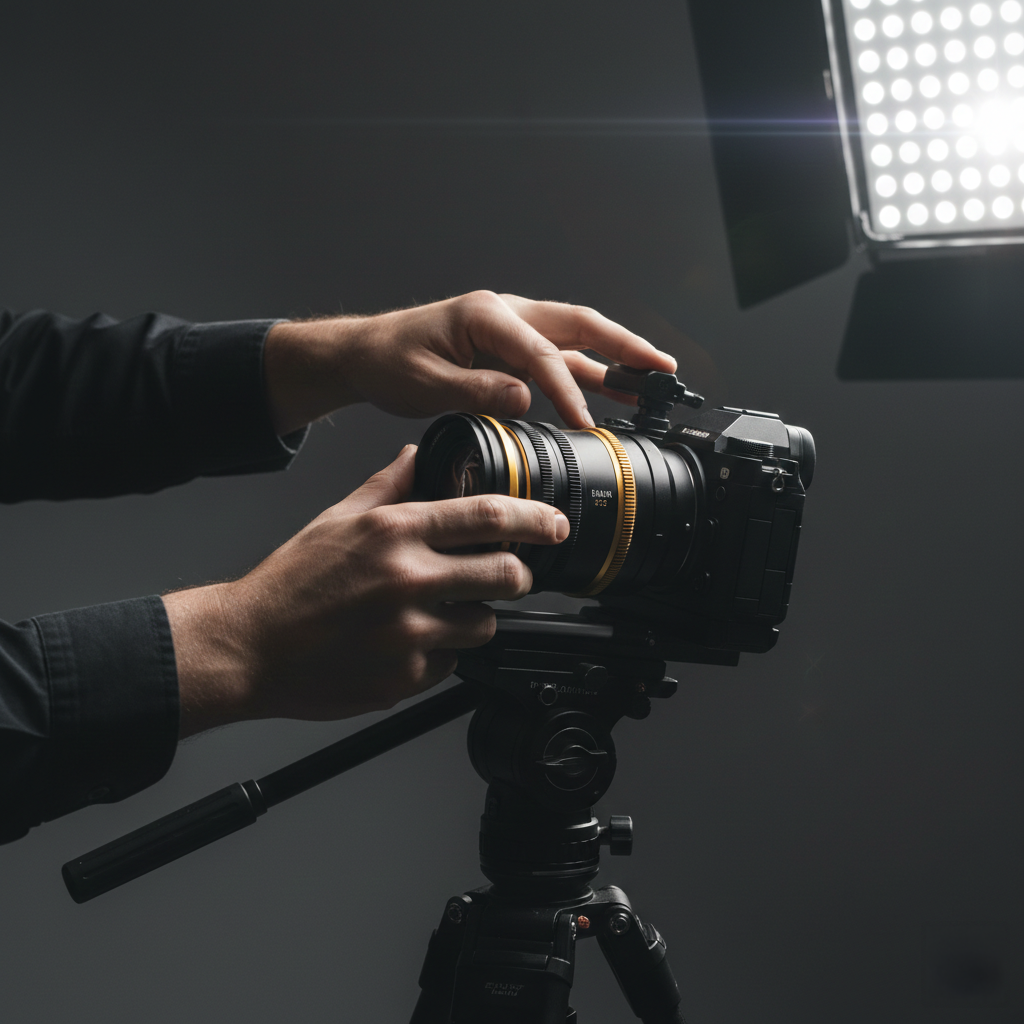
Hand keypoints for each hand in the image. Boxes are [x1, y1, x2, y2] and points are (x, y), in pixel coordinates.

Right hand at [164, 446, 568, 737]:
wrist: (248, 645)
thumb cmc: (290, 582)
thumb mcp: (336, 519)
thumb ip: (387, 486)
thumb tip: (417, 454)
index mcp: (394, 533)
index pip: (487, 516)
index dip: (534, 519)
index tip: (553, 524)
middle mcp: (407, 580)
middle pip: (506, 574)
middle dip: (518, 574)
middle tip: (509, 574)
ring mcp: (409, 633)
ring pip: (484, 624)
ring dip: (476, 616)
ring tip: (443, 611)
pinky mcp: (406, 677)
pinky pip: (450, 664)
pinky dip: (441, 653)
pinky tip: (409, 643)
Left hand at [264, 291, 676, 433]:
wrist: (368, 355)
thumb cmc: (390, 361)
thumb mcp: (425, 383)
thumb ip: (477, 391)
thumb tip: (525, 400)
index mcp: (486, 315)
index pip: (541, 352)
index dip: (567, 390)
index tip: (585, 422)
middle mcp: (506, 315)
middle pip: (580, 325)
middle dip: (625, 346)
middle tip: (663, 369)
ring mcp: (511, 332)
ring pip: (575, 341)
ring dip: (614, 359)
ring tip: (651, 382)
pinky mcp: (509, 351)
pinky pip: (557, 359)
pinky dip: (586, 375)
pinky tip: (608, 393)